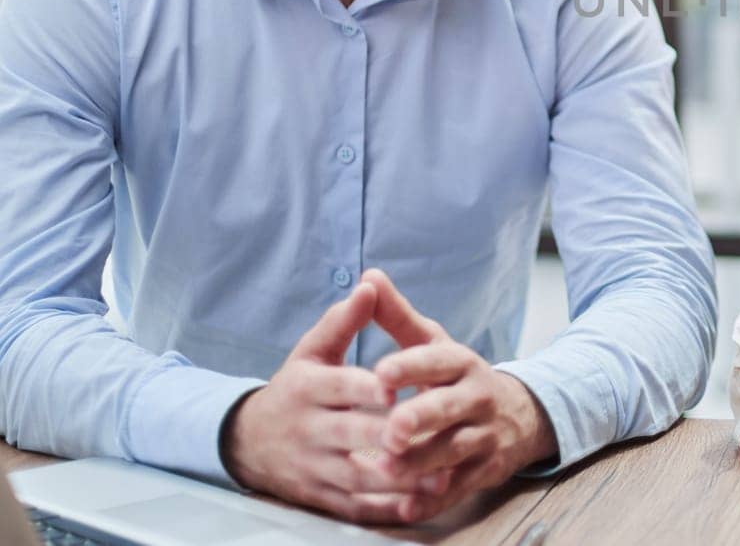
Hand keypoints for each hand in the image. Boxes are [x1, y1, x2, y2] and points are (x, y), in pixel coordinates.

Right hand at [221, 282, 439, 522]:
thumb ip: (343, 320)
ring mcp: (314, 466)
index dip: (365, 388)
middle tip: (422, 434)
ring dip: (395, 478)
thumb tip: (370, 284)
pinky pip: (354, 506)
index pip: (337, 387)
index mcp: (308, 388)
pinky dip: (385, 508)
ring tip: (436, 474)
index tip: (393, 389)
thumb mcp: (312, 350)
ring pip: (356, 476)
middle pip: (350, 434)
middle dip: (385, 436)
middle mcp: (309, 429)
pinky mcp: (321, 496)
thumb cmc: (296, 387)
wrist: (248, 441)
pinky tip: (417, 503)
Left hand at [361, 269, 556, 523]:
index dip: (410, 366)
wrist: (519, 413)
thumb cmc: (457, 376)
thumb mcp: (433, 343)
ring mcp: (482, 435)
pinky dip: (434, 500)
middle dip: (420, 418)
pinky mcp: (484, 470)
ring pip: (453, 451)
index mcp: (461, 362)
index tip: (380, 373)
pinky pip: (458, 488)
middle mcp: (476, 397)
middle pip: (448, 408)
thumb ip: (397, 316)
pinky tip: (407, 507)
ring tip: (387, 468)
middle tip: (391, 429)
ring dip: (421, 462)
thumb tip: (368, 276)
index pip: (437, 360)